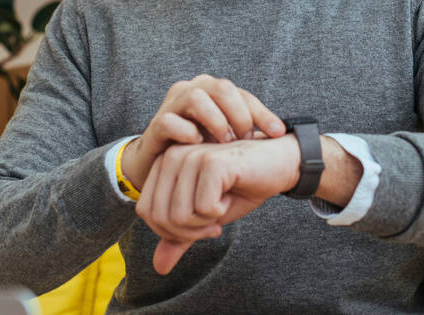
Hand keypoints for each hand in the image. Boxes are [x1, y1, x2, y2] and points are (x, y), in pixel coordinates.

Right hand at [121, 74, 285, 190]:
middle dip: (238, 115)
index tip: (277, 134)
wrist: (161, 165)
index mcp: (210, 89)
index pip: (241, 94)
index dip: (262, 113)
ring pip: (196, 98)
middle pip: (221, 88)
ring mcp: (171, 105)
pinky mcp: (155, 124)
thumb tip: (282, 132)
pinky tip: (199, 146)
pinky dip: (187, 133)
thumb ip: (246, 129)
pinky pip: (170, 122)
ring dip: (216, 122)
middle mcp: (191, 89)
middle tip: (245, 139)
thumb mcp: (226, 137)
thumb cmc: (199, 149)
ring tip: (224, 144)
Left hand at [136, 135, 300, 274]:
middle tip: (212, 225)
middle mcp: (172, 156)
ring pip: (179, 215)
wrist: (277, 165)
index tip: (199, 226)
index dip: (170, 231)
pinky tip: (230, 198)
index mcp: (163, 164)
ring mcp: (191, 156)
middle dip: (188, 232)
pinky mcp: (212, 163)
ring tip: (220, 210)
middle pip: (160, 216)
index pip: (146, 211)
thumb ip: (181, 237)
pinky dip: (218, 213)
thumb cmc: (241, 187)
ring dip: (204, 224)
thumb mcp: (206, 216)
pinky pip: (203, 208)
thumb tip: (159, 267)